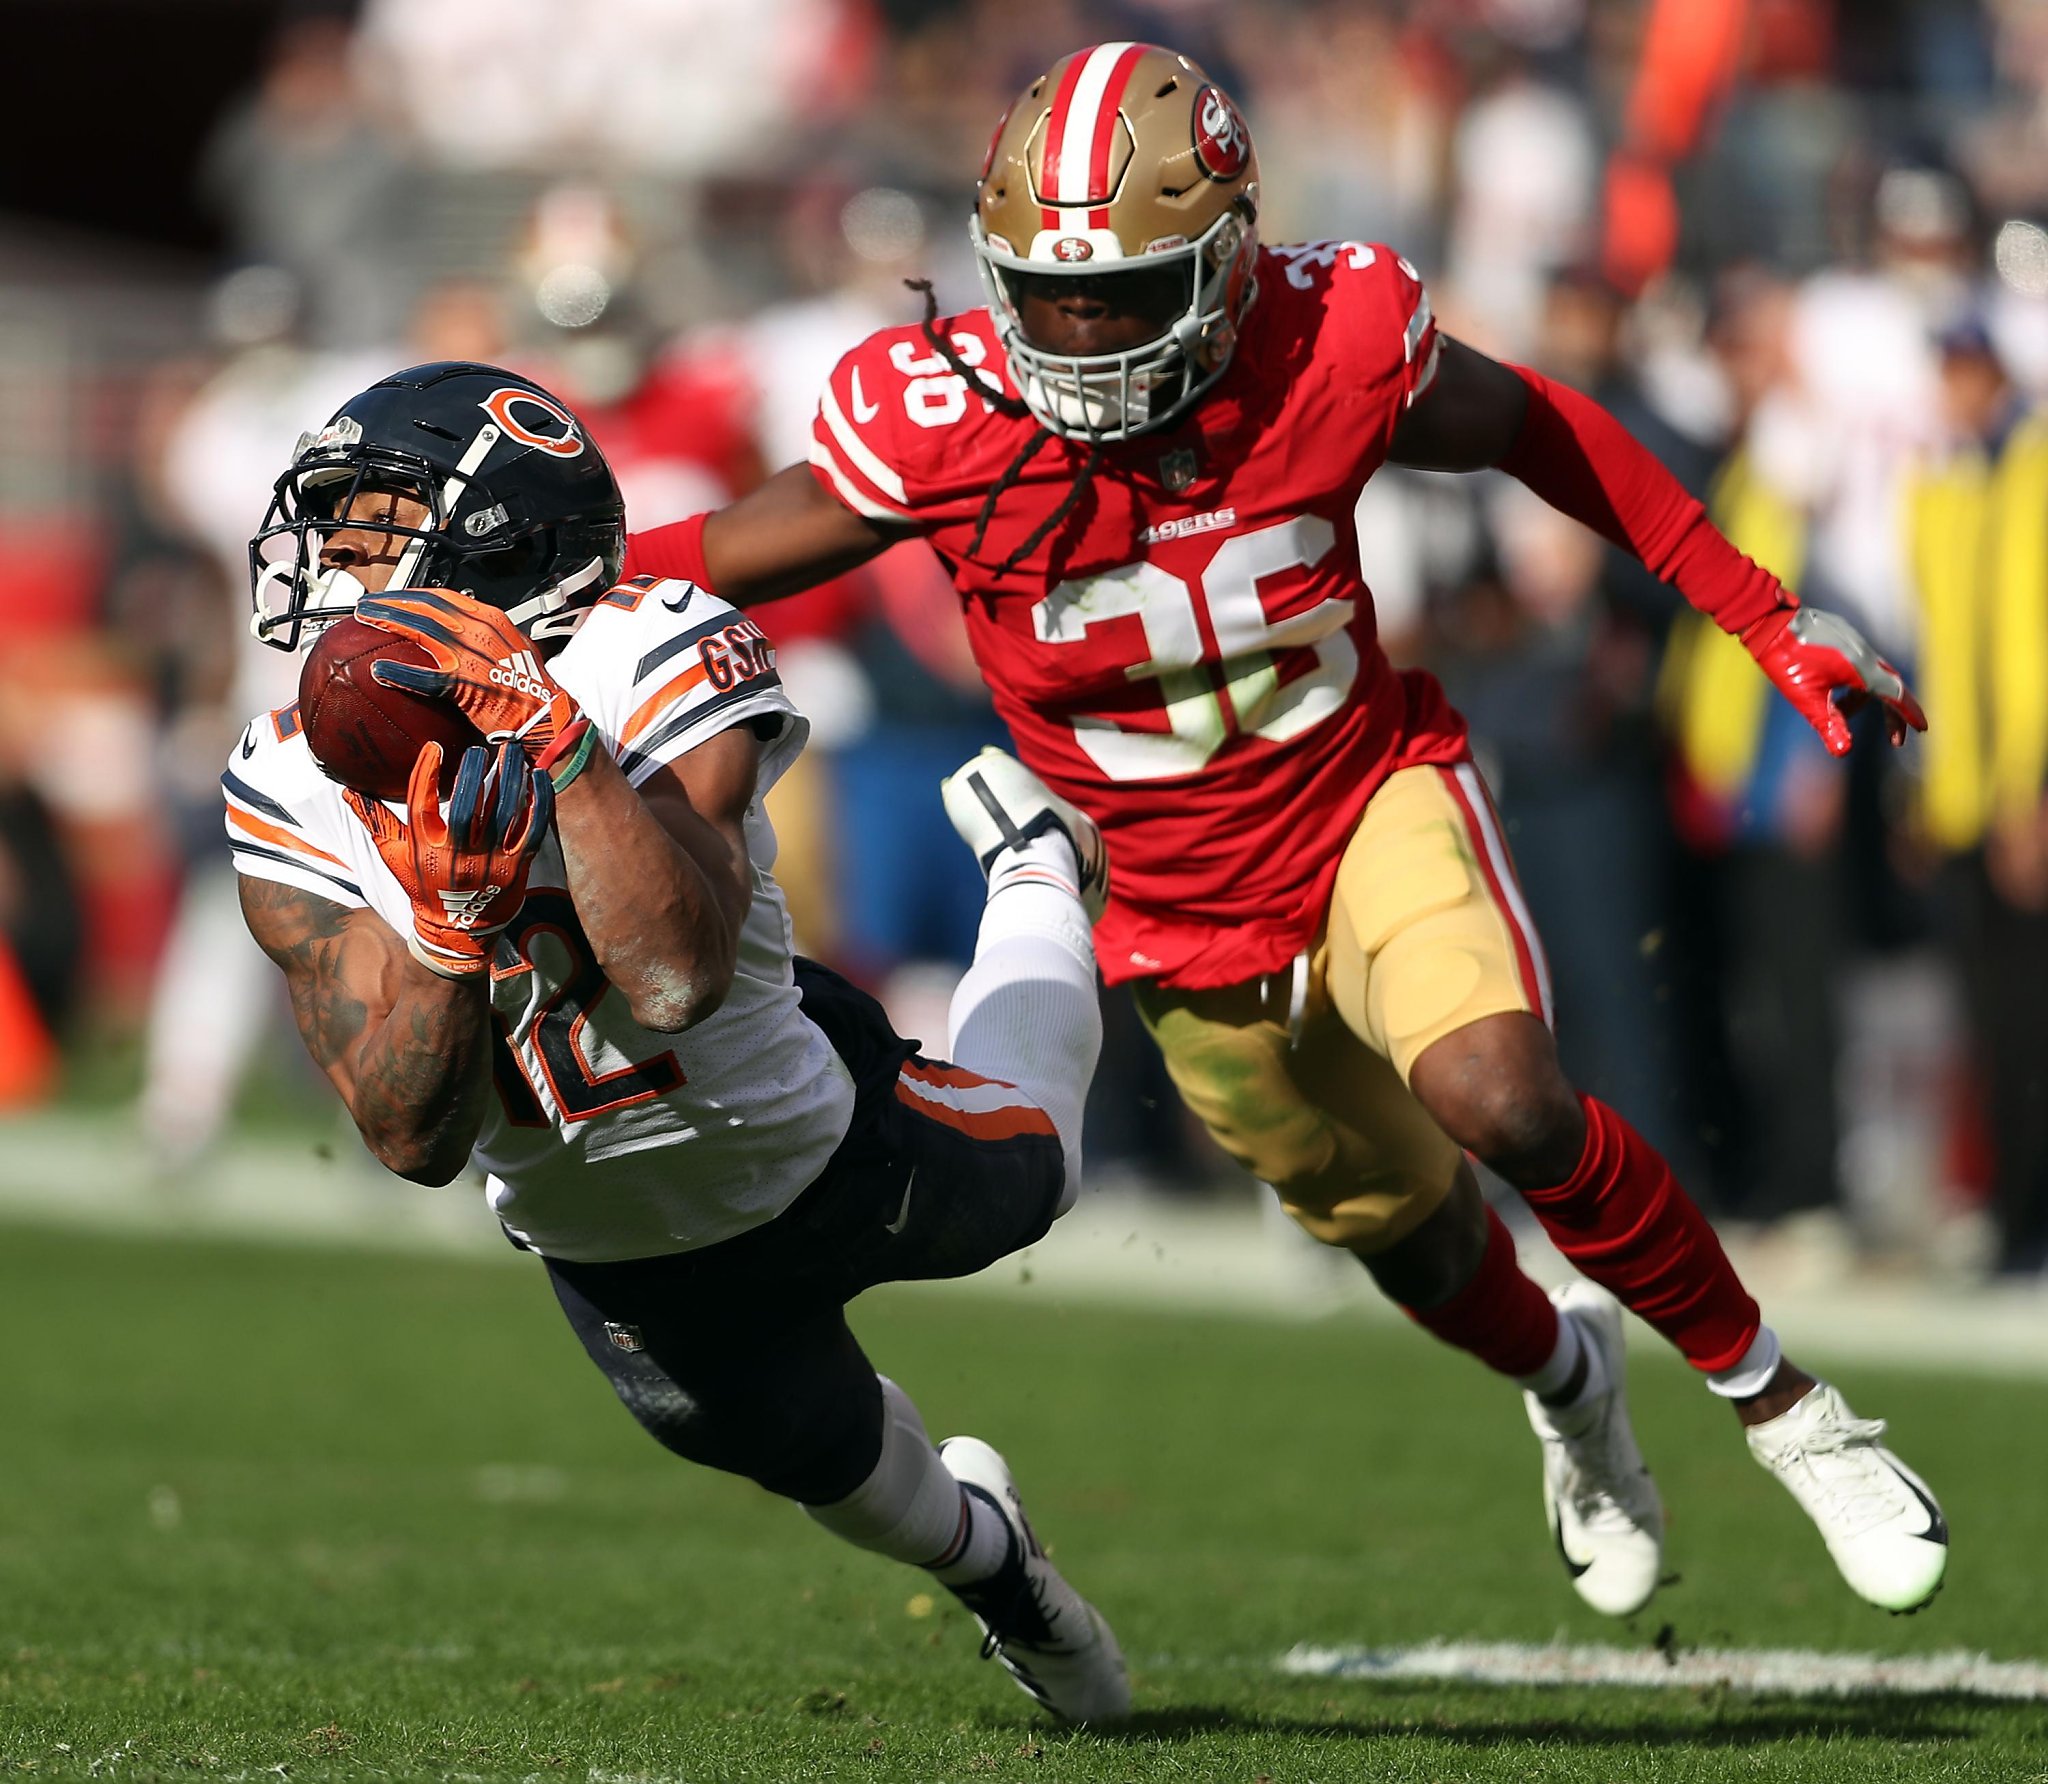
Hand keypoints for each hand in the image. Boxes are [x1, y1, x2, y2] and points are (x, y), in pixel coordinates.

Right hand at [343, 741, 552, 978]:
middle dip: (472, 771)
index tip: (435, 747)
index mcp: (425, 848)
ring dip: (509, 777)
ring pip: (503, 812)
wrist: (458, 931)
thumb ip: (375, 821)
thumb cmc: (424, 886)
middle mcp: (457, 854)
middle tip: (478, 748)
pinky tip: (538, 777)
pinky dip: (539, 801)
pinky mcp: (516, 866)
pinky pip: (532, 828)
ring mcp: (490, 861)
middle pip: (466, 805)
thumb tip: (348, 790)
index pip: (421, 803)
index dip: (427, 772)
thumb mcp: (394, 857)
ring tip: (512, 751)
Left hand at [355, 587, 581, 763]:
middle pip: (427, 606)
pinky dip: (401, 671)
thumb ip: (490, 640)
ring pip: (422, 629)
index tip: (394, 597)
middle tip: (368, 604)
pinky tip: (380, 670)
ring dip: (389, 620)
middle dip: (394, 601)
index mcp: (493, 620)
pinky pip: (426, 676)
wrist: (549, 716)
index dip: (414, 595)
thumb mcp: (516, 651)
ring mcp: (473, 655)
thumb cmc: (533, 689)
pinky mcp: (466, 684)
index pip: (444, 597)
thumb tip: (463, 640)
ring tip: (365, 619)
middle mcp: (482, 630)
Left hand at [1739, 606, 1926, 756]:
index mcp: (1860, 668)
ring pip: (1872, 676)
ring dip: (1864, 700)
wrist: (1768, 620)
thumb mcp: (1805, 697)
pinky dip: (1855, 684)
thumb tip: (1844, 752)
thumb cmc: (1785, 659)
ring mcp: (1854, 642)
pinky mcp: (1842, 636)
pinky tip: (1834, 693)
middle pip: (1889, 687)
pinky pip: (1860, 663)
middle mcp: (1863, 653)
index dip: (1909, 713)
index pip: (1894, 695)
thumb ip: (1828, 724)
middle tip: (1895, 740)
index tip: (1922, 728)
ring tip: (1841, 714)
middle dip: (1893, 714)